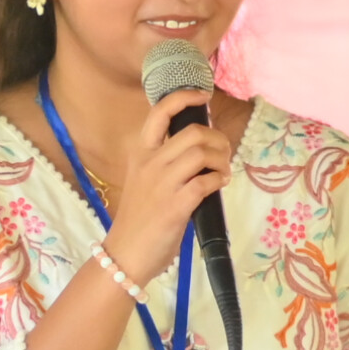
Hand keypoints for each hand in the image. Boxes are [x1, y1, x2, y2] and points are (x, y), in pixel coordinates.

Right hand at [101, 97, 234, 278]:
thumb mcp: (143, 179)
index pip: (160, 112)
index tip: (203, 96)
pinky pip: (206, 181)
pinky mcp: (175, 205)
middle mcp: (149, 163)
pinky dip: (219, 179)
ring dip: (221, 159)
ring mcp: (162, 184)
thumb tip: (201, 146)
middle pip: (192, 132)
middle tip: (222, 153)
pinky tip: (218, 184)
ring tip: (222, 171)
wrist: (125, 252)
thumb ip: (165, 161)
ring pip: (201, 153)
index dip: (185, 97)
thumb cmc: (139, 217)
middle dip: (217, 138)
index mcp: (140, 153)